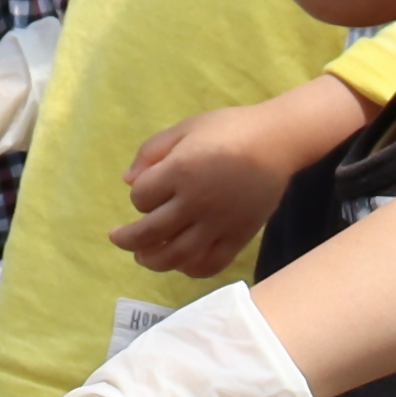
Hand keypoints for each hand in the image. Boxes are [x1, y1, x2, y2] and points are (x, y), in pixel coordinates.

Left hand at [114, 91, 347, 278]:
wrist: (278, 142)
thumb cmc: (229, 129)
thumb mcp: (185, 128)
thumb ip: (152, 151)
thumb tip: (127, 180)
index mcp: (180, 171)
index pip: (141, 198)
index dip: (138, 196)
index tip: (146, 191)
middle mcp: (196, 202)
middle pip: (150, 232)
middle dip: (127, 238)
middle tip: (118, 238)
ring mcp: (218, 224)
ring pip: (175, 255)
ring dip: (152, 260)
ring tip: (143, 256)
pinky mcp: (238, 237)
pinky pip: (210, 264)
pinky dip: (190, 268)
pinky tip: (181, 262)